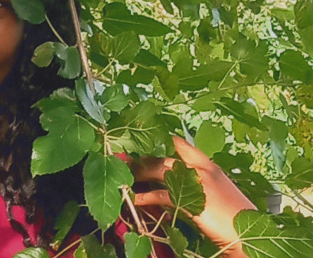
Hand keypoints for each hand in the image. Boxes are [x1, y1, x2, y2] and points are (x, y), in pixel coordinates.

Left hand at [130, 136, 256, 256]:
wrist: (250, 233)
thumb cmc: (236, 217)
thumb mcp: (217, 192)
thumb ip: (196, 183)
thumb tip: (171, 183)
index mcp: (208, 165)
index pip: (179, 144)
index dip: (158, 140)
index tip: (141, 141)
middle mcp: (201, 169)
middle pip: (163, 157)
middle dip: (142, 158)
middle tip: (125, 160)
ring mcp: (196, 183)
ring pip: (158, 171)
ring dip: (138, 173)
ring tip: (124, 177)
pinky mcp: (191, 201)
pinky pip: (160, 196)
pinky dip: (143, 197)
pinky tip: (133, 199)